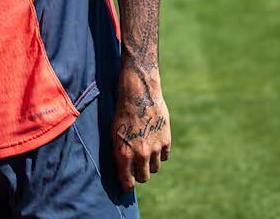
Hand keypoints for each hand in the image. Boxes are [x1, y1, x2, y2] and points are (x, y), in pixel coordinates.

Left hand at [112, 65, 170, 190]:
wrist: (138, 94)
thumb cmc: (122, 113)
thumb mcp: (114, 135)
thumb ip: (120, 154)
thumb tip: (123, 170)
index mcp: (124, 154)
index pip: (128, 182)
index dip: (127, 186)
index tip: (127, 186)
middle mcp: (140, 154)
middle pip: (144, 177)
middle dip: (139, 174)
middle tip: (136, 167)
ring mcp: (154, 148)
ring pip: (155, 168)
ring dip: (150, 164)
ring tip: (145, 152)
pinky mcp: (166, 141)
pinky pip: (164, 157)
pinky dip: (160, 154)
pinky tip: (153, 144)